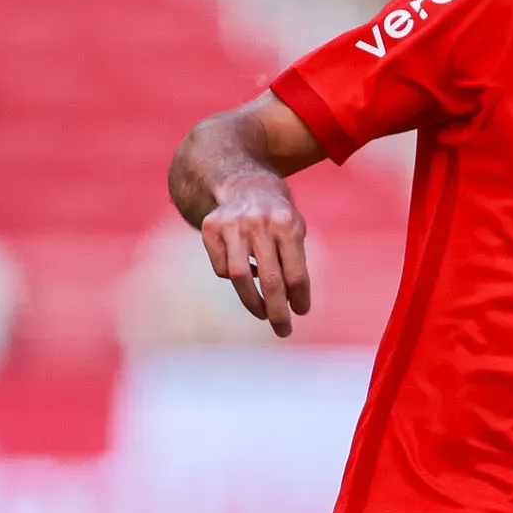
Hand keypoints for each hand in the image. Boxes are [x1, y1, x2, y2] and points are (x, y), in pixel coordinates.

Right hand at [200, 177, 312, 337]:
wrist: (242, 183)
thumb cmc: (277, 215)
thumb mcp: (295, 229)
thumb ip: (296, 263)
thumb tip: (293, 304)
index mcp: (287, 223)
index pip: (296, 273)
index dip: (300, 298)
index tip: (302, 313)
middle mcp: (259, 223)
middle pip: (271, 281)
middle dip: (278, 312)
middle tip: (284, 330)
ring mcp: (231, 225)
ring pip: (240, 278)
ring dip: (253, 303)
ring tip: (263, 314)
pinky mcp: (210, 228)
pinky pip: (222, 268)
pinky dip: (234, 279)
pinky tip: (246, 274)